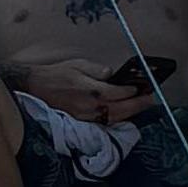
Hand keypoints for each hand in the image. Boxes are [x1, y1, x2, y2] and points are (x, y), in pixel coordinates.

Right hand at [18, 63, 141, 123]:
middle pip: (121, 109)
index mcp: (91, 90)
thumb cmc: (57, 74)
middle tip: (150, 100)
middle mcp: (90, 106)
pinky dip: (117, 119)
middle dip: (137, 105)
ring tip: (141, 107)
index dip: (132, 92)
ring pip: (114, 118)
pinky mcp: (82, 121)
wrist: (37, 88)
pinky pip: (104, 122)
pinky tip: (124, 114)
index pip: (118, 93)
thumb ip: (97, 70)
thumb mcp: (78, 64)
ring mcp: (86, 116)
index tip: (140, 88)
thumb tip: (111, 74)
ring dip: (130, 114)